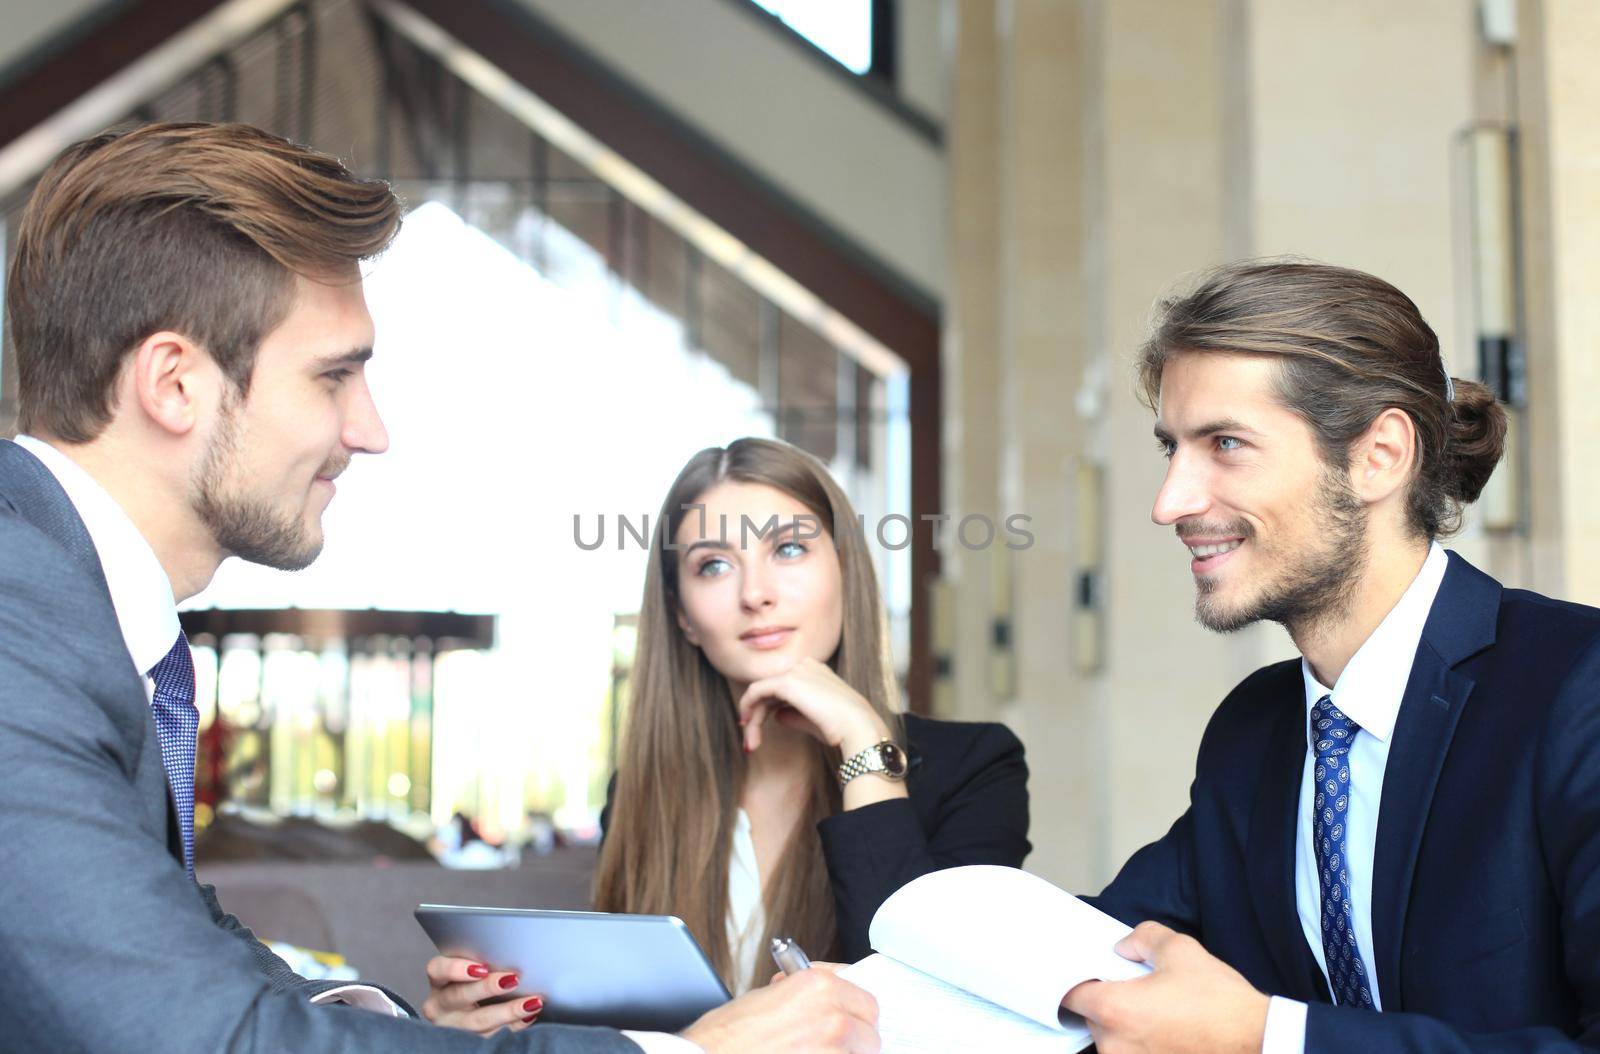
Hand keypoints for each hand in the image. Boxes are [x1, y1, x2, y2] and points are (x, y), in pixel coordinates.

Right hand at [420, 955, 543, 1034]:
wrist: (462, 1010)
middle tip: (512, 980)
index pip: (438, 970)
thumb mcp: (469, 966)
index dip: (457, 969)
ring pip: (477, 1022)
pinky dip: (514, 1025)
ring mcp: (453, 1025)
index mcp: (438, 980)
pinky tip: (529, 1017)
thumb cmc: (470, 979)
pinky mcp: (469, 1039)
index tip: (481, 968)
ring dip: (508, 1011)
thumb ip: (481, 960)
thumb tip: (513, 950)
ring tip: (531, 1002)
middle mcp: (440, 1004)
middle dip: (487, 988)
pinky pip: (492, 1035)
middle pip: (459, 996)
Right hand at [682, 964, 879, 1052]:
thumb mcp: (768, 997)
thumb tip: (828, 998)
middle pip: (870, 1032)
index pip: (866, 1001)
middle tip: (829, 1044)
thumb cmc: (726, 1037)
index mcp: (818, 986)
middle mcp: (832, 1016)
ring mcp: (832, 1050)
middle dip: (853, 1039)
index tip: (849, 1018)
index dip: (854, 1012)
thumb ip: (806, 993)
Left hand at [737, 658, 887, 756]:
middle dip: (756, 715)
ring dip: (752, 719)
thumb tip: (776, 715)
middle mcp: (805, 666)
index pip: (782, 688)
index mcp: (816, 671)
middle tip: (750, 742)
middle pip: (770, 689)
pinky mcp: (787, 681)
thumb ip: (794, 714)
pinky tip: (746, 726)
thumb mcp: (814, 720)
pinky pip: (756, 691)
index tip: (756, 730)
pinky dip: (748, 707)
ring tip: (751, 744)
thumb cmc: (843, 729)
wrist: (858, 728)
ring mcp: (796, 671)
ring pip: (761, 692)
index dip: (766, 707)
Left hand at [1061, 922, 1268, 1053]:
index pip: (1070, 996)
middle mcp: (1116, 1046)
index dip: (1077, 981)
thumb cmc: (1219, 1001)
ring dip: (1126, 1026)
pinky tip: (1167, 1031)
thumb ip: (1142, 938)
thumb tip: (1123, 948)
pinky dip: (1143, 1043)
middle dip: (1109, 1003)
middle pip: (1092, 1019)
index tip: (1089, 975)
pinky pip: (1134, 1053)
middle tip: (1135, 990)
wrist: (1258, 1041)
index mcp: (1114, 1011)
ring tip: (1157, 1012)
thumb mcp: (1180, 949)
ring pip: (1113, 1041)